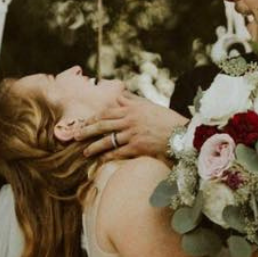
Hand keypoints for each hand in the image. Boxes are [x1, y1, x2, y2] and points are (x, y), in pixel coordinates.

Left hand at [70, 93, 187, 160]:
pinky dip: (108, 156)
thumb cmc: (167, 120)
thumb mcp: (149, 106)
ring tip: (85, 151)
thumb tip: (120, 95)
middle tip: (75, 136)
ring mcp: (133, 133)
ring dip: (94, 146)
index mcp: (132, 109)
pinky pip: (119, 152)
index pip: (107, 112)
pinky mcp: (138, 146)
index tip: (84, 122)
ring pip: (108, 139)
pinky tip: (101, 160)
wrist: (182, 133)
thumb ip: (133, 101)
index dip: (93, 118)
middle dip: (87, 130)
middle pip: (103, 125)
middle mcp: (130, 120)